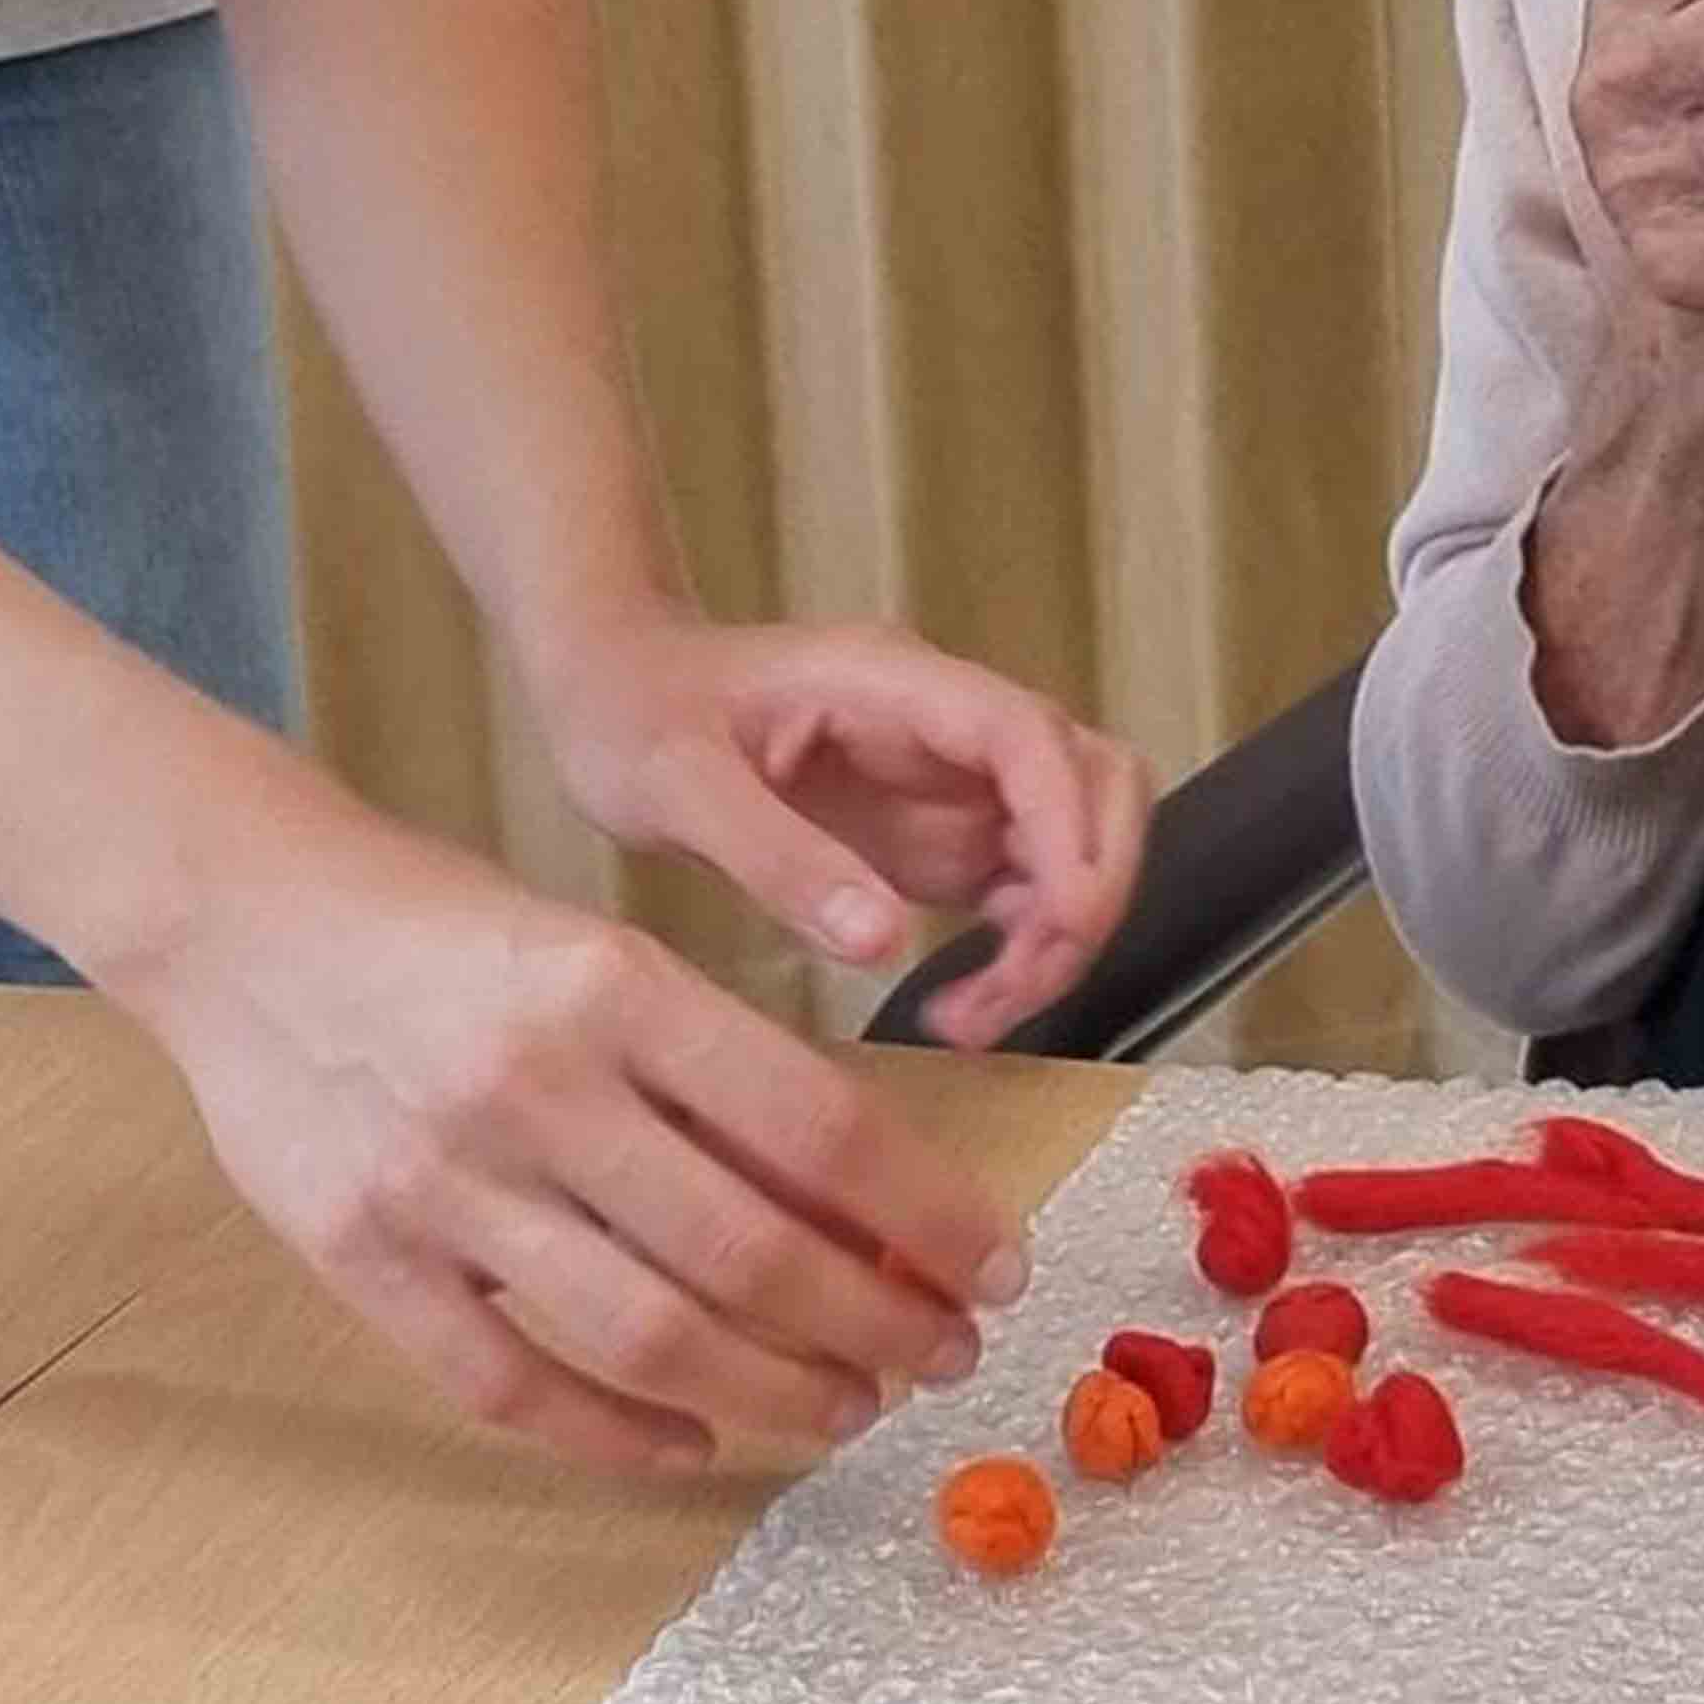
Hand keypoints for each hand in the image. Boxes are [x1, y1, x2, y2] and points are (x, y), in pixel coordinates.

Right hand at [106, 787, 1027, 1470]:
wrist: (241, 918)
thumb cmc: (445, 927)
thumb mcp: (599, 948)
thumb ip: (713, 1067)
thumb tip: (868, 1200)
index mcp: (611, 985)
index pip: (816, 1125)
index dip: (926, 1213)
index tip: (995, 1265)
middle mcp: (533, 1087)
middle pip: (749, 1250)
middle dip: (877, 1322)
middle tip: (944, 1355)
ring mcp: (439, 1185)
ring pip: (648, 1334)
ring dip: (775, 1390)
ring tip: (849, 1403)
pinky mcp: (362, 1259)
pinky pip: (511, 1385)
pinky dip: (617, 1432)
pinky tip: (693, 1441)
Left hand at [523, 609, 1152, 1047]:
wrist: (611, 684)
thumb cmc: (634, 711)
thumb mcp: (677, 788)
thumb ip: (778, 858)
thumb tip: (882, 940)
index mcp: (893, 685)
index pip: (1028, 737)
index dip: (1068, 826)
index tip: (1060, 922)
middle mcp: (944, 725)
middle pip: (1093, 783)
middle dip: (1087, 887)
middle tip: (1018, 986)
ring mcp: (949, 780)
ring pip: (1071, 844)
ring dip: (1059, 933)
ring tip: (975, 1018)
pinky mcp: (937, 833)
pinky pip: (1023, 891)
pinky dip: (1019, 953)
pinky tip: (957, 1008)